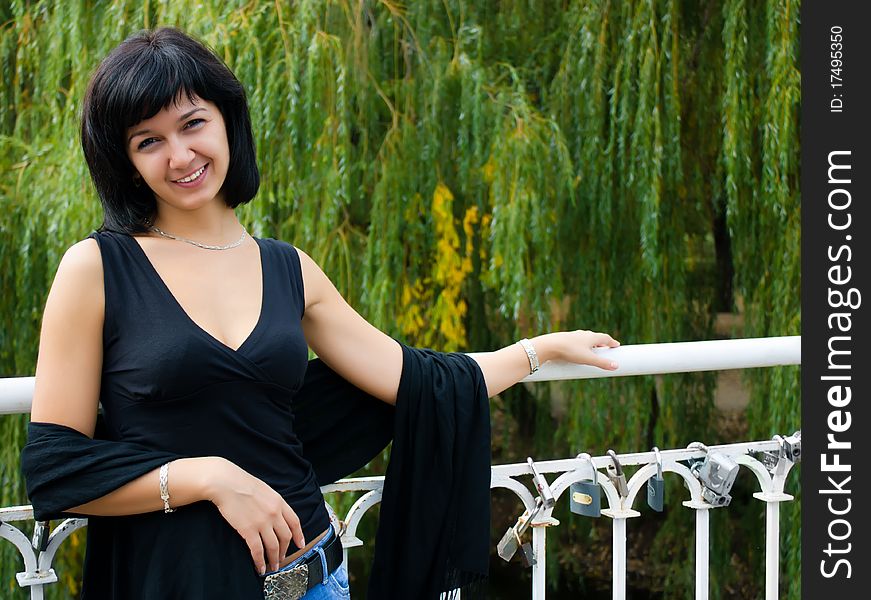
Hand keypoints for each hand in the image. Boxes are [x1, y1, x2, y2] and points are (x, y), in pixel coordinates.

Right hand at [203, 458, 304, 574]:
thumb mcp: (265, 490)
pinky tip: (260, 567)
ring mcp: (262, 523)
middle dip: (285, 551)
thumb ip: (273, 503)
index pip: (295, 522)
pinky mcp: (248, 530)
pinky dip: (260, 561)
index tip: (301, 544)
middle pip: (285, 537)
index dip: (299, 535)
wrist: (226, 483)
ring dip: (274, 559)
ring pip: (274, 547)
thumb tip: (276, 515)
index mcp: (279, 502)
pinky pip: (257, 551)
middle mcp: (274, 514)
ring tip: (272, 567)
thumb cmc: (242, 484)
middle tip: (282, 559)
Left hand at [538, 330, 619, 369]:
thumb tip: (616, 366)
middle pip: (595, 338)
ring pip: (585, 339)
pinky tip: (577, 352)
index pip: (605, 338)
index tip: (616, 345)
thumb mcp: (588, 359)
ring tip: (592, 352)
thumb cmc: (569, 351)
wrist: (549, 345)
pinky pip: (576, 343)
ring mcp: (573, 336)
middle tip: (605, 349)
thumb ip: (601, 363)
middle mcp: (583, 334)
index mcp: (591, 337)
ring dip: (590, 345)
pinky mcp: (565, 340)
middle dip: (601, 344)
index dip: (611, 342)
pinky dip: (580, 347)